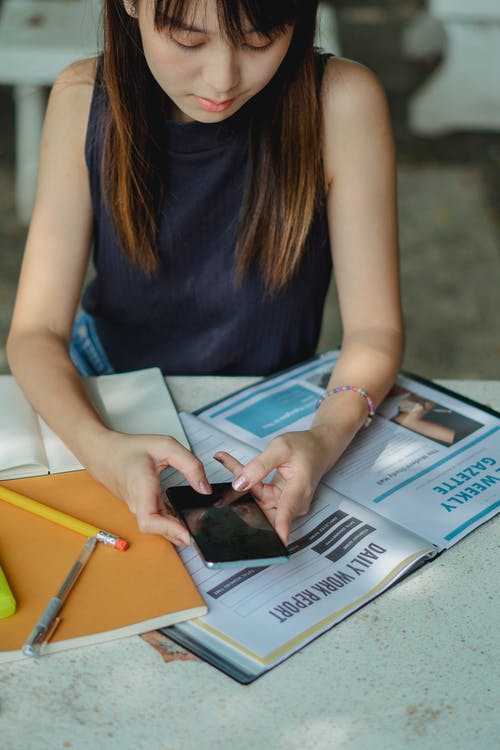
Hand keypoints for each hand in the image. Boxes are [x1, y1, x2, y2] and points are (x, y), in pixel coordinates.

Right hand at [90, 431, 210, 544]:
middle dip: (180, 534)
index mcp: (141, 486)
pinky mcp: (140, 508)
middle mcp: (138, 503)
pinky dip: (171, 523)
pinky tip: (184, 519)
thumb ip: (190, 465)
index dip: (169, 530)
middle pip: (158, 529)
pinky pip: (156, 521)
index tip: (187, 534)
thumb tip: (205, 488)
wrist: (104, 453)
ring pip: (158, 527)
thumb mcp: (166, 446)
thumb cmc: (131, 449)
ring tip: (198, 526)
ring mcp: (137, 508)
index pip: (149, 520)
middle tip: (203, 532)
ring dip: (176, 530)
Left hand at [214, 429, 336, 544]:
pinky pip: (257, 496)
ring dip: (241, 484)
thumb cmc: (305, 448)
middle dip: (240, 494)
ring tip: (228, 461)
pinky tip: (234, 466)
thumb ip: (259, 466)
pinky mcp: (278, 502)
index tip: (274, 542)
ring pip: (256, 501)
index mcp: (299, 489)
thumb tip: (240, 483)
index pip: (286, 512)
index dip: (279, 527)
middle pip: (261, 507)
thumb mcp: (280, 448)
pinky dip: (247, 482)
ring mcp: (285, 504)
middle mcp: (293, 502)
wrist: (318, 449)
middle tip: (226, 478)